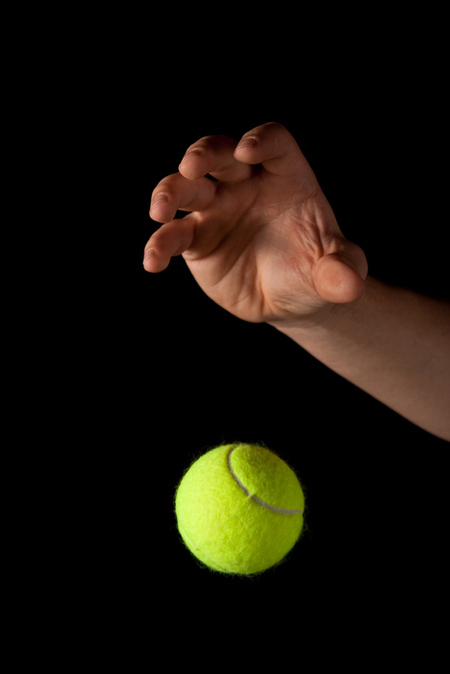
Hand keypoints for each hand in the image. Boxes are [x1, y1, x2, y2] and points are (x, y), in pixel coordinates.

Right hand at [144, 122, 367, 322]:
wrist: (291, 298)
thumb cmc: (315, 271)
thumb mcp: (335, 272)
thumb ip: (342, 272)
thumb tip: (350, 284)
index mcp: (285, 177)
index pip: (273, 143)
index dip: (260, 140)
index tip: (250, 151)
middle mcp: (246, 185)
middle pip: (219, 154)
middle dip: (204, 154)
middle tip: (192, 165)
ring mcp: (216, 210)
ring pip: (186, 188)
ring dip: (169, 192)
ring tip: (160, 211)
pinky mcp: (196, 241)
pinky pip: (173, 237)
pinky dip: (160, 245)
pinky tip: (153, 262)